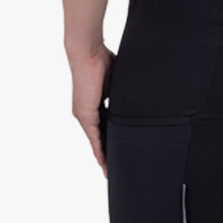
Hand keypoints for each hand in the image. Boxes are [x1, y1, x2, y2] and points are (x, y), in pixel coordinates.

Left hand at [69, 44, 114, 176]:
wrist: (88, 51)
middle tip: (114, 169)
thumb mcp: (117, 83)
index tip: (118, 152)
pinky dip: (99, 150)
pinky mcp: (85, 114)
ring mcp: (84, 114)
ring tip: (110, 170)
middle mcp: (86, 112)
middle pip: (98, 138)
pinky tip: (104, 162)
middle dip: (107, 154)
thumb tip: (138, 99)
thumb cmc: (102, 60)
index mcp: (94, 105)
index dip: (110, 141)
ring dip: (103, 156)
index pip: (103, 128)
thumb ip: (124, 95)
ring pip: (95, 141)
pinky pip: (93, 137)